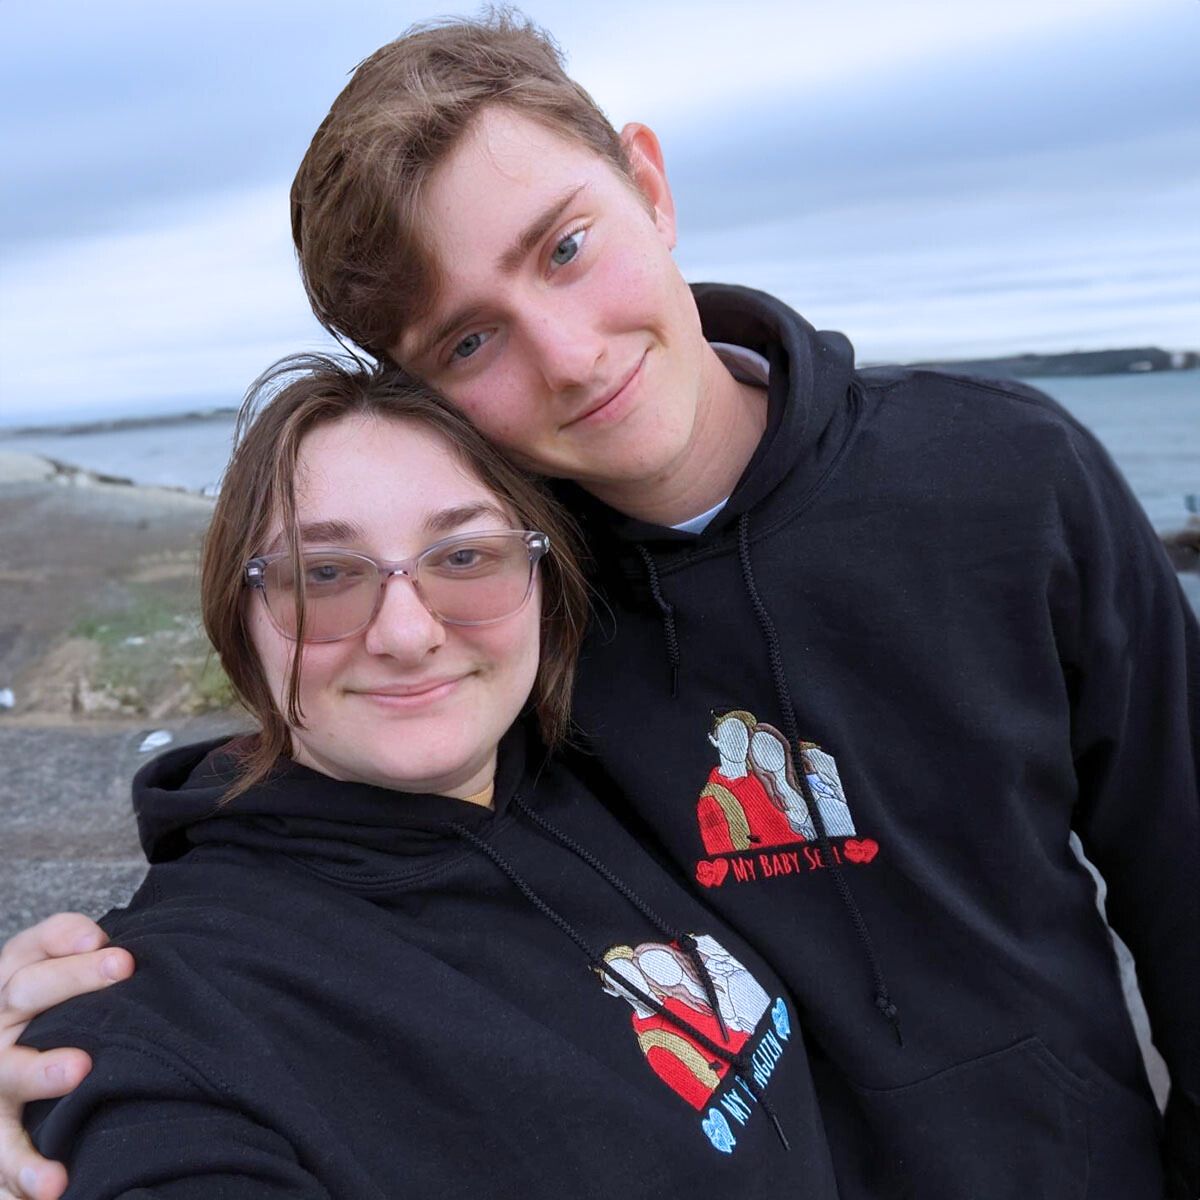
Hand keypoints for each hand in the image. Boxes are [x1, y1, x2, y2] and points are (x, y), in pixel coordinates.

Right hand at [0, 914, 133, 1199]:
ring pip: (8, 1071)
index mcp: (10, 981)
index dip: (74, 950)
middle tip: (121, 973)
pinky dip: (26, 1171)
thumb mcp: (44, 965)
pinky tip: (54, 1184)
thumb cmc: (47, 1005)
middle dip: (70, 984)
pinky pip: (5, 1151)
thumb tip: (96, 935)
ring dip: (40, 1071)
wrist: (3, 1046)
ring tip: (80, 1070)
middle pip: (25, 993)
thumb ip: (66, 941)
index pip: (38, 954)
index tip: (126, 957)